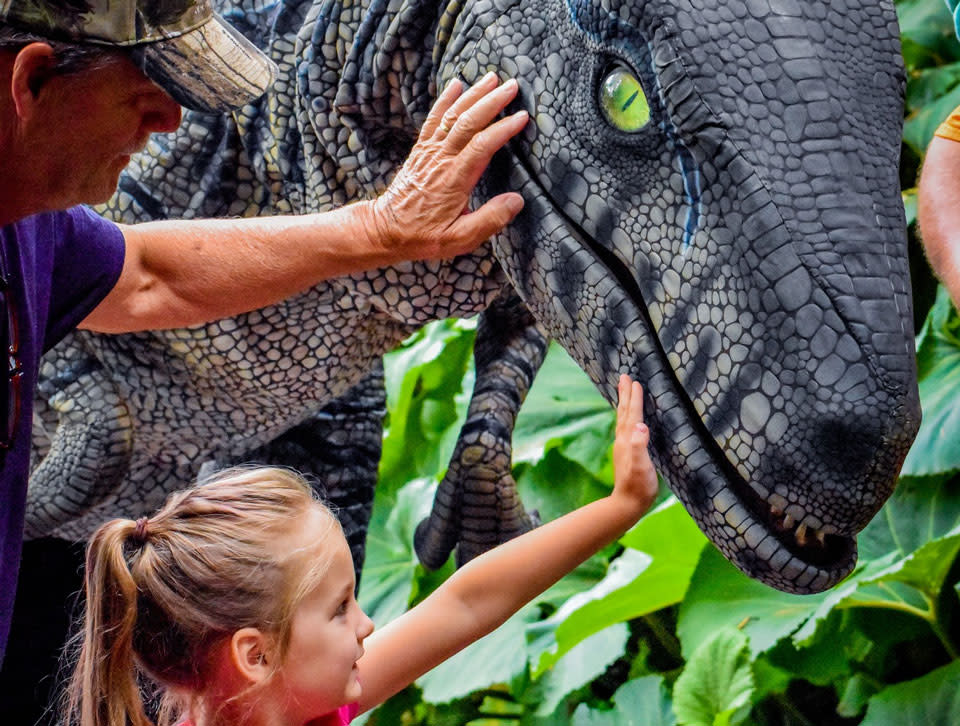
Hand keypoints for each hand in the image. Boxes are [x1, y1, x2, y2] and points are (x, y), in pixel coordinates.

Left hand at [369, 72, 527, 259]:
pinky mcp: (421, 150)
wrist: (387, 230)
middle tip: (512, 86)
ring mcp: (429, 152)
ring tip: (492, 78)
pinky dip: (445, 100)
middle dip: (491, 101)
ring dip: (473, 95)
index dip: (502, 129)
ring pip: (452, 116)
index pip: (482, 146)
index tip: (521, 117)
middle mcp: (441, 160)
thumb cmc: (424, 236)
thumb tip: (516, 200)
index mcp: (454, 180)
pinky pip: (433, 119)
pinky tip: (456, 84)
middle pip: (468, 122)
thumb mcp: (460, 239)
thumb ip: (489, 220)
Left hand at [612, 374, 658, 512]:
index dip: (634, 398)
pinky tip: (628, 419)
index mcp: (628, 441)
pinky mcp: (626, 453)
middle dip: (625, 395)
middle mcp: (623, 441)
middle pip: (624, 413)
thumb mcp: (642, 467)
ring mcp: (623, 447)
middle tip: (623, 376)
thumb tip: (641, 426)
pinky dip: (626, 417)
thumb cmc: (639, 487)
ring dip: (624, 404)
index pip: (632, 415)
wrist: (627, 504)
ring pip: (623, 419)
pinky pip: (625, 428)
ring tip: (623, 391)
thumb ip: (640, 446)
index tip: (635, 381)